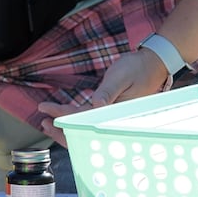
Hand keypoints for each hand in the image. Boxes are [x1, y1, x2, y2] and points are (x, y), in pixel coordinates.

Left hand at [36, 50, 170, 127]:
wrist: (153, 64)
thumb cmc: (138, 68)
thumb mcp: (120, 77)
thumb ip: (107, 92)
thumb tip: (96, 105)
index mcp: (116, 112)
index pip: (85, 118)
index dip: (64, 116)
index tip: (47, 110)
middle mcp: (114, 118)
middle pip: (85, 132)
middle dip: (63, 131)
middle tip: (44, 123)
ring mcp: (112, 116)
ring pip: (87, 129)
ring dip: (68, 128)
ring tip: (48, 123)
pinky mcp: (111, 111)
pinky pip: (91, 121)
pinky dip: (77, 121)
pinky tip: (66, 118)